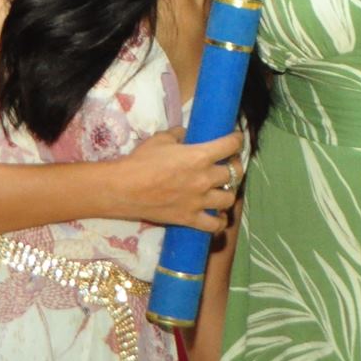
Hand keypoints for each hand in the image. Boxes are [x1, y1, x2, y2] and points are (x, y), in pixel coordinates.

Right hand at [111, 127, 242, 231]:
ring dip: (229, 192)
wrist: (123, 189)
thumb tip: (186, 134)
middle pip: (235, 173)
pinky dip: (219, 221)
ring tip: (223, 189)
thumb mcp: (161, 139)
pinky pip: (214, 225)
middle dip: (235, 166)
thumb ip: (179, 135)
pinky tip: (216, 215)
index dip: (237, 140)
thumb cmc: (141, 160)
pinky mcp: (190, 219)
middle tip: (229, 164)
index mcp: (200, 156)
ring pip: (229, 199)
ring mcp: (199, 201)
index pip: (231, 145)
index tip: (236, 139)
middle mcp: (205, 179)